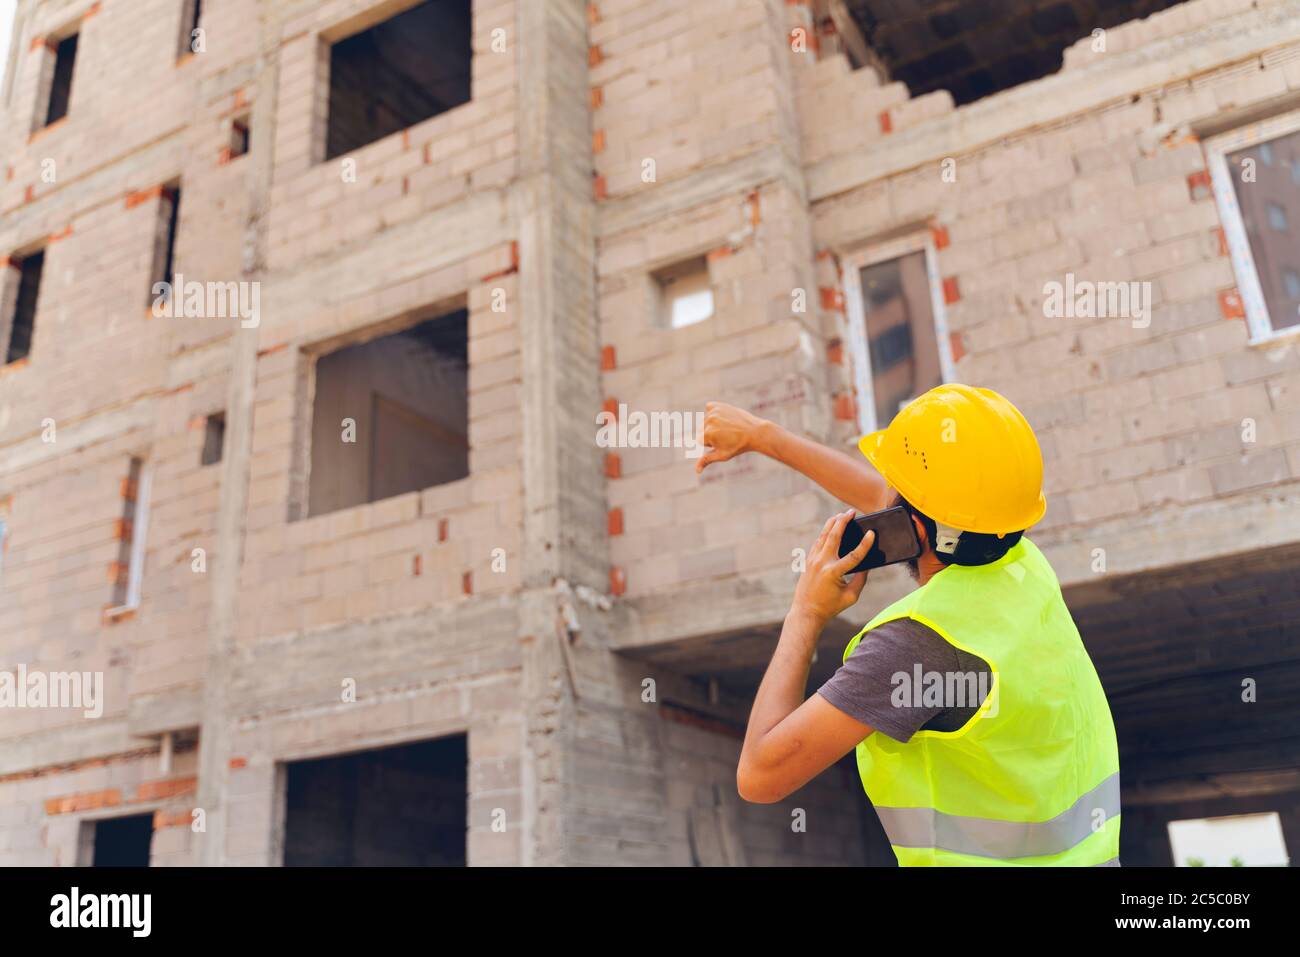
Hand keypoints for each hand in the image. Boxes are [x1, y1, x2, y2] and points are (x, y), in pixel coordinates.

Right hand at [696, 401, 769, 472]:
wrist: (754, 432)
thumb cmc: (738, 446)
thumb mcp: (722, 455)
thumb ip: (706, 460)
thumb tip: (697, 471)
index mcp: (706, 434)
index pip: (699, 441)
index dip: (710, 444)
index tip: (723, 442)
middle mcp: (708, 421)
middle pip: (701, 430)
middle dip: (710, 434)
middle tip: (726, 436)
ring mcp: (714, 412)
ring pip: (705, 421)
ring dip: (713, 425)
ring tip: (727, 428)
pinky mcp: (719, 405)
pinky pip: (709, 407)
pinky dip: (713, 412)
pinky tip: (722, 417)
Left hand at [791, 510, 872, 625]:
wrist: (806, 611)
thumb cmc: (831, 606)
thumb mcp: (851, 596)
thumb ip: (861, 579)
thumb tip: (868, 564)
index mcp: (834, 573)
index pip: (854, 555)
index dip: (865, 544)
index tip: (872, 533)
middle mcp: (822, 563)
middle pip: (834, 536)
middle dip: (843, 521)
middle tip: (851, 512)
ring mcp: (813, 560)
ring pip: (823, 535)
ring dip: (832, 523)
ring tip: (842, 514)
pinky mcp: (808, 560)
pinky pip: (818, 542)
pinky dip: (825, 533)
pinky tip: (832, 528)